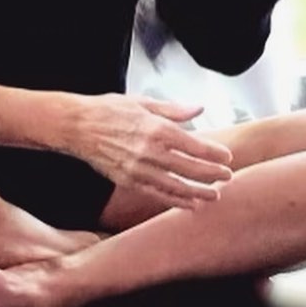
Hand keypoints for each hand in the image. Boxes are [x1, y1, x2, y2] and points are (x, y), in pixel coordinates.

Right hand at [67, 93, 233, 209]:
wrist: (77, 126)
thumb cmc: (109, 110)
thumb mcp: (143, 102)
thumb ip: (173, 109)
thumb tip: (199, 108)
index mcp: (157, 128)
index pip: (195, 146)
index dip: (214, 154)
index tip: (227, 157)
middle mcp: (150, 151)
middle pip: (190, 168)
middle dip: (212, 174)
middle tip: (228, 177)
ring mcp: (139, 169)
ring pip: (176, 186)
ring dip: (198, 192)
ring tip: (214, 196)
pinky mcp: (128, 180)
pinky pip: (157, 194)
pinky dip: (176, 201)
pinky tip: (190, 204)